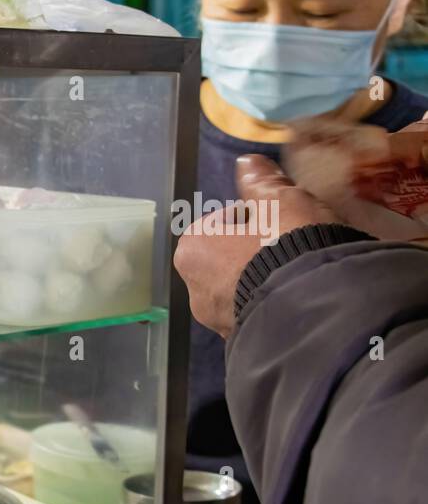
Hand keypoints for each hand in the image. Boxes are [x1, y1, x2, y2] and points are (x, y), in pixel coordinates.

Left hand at [174, 154, 336, 336]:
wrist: (311, 307)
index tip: (281, 218)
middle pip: (230, 257)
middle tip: (293, 243)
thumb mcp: (278, 201)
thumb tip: (246, 162)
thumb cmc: (287, 245)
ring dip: (265, 277)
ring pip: (243, 287)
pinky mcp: (239, 341)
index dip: (257, 216)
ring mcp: (214, 320)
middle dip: (258, 249)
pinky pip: (256, 312)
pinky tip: (299, 295)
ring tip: (300, 270)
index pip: (224, 221)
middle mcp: (193, 287)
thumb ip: (260, 181)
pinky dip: (273, 302)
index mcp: (192, 248)